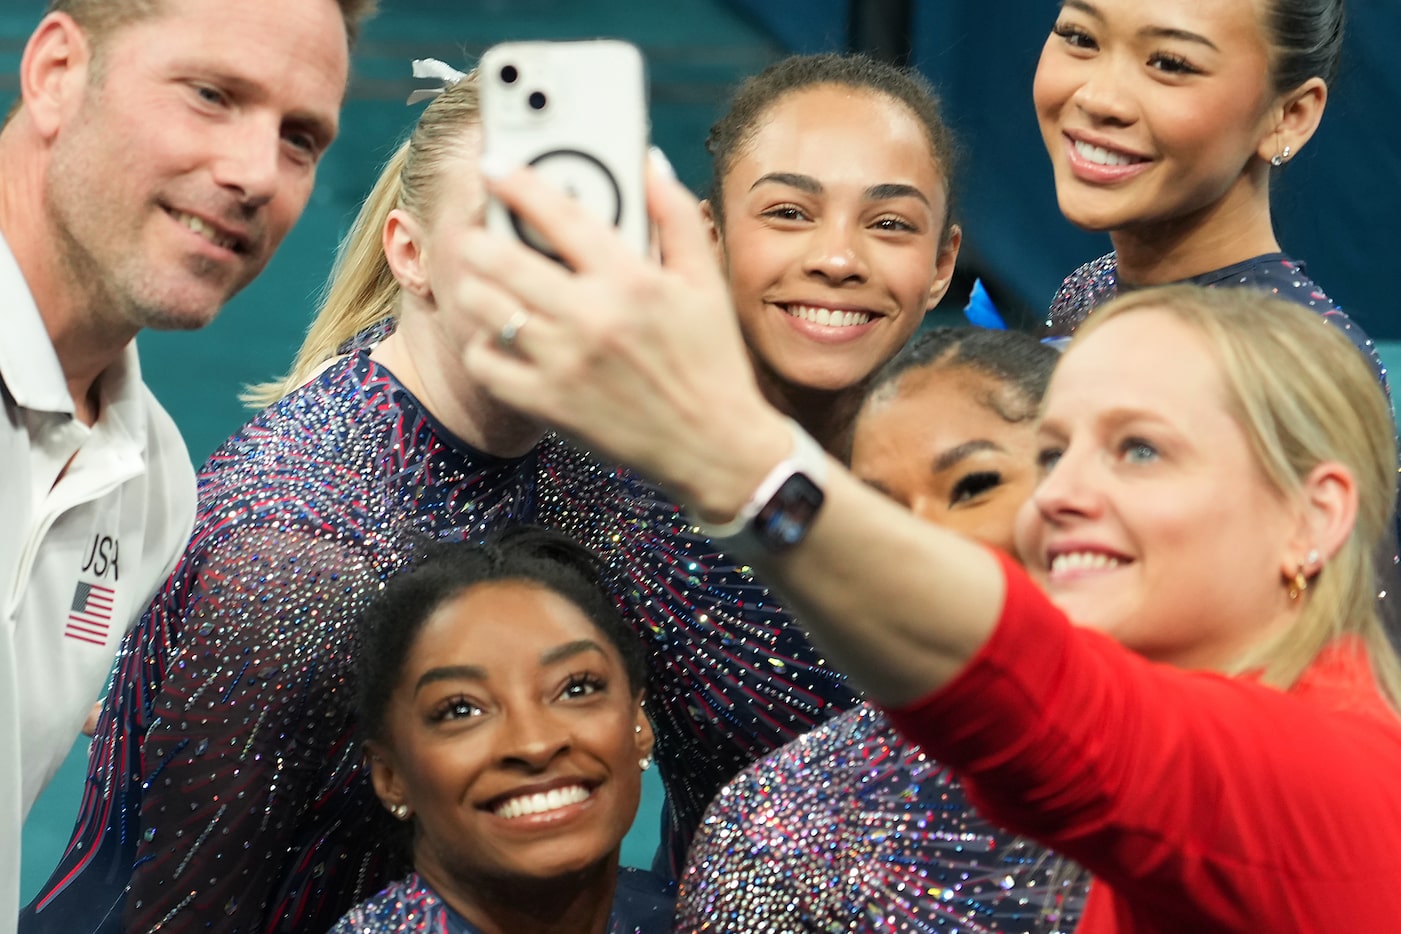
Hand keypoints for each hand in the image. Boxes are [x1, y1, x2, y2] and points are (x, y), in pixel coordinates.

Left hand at [458, 154, 789, 521]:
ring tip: (489, 283)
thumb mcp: (706, 282)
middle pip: (501, 258)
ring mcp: (564, 362)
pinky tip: (501, 337)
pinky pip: (486, 362)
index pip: (560, 215)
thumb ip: (676, 215)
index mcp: (632, 280)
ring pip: (484, 305)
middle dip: (481, 237)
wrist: (714, 445)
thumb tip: (648, 163)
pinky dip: (483, 344)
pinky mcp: (548, 403)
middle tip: (481, 235)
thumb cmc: (711, 362)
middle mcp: (593, 317)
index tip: (496, 166)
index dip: (519, 182)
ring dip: (477, 285)